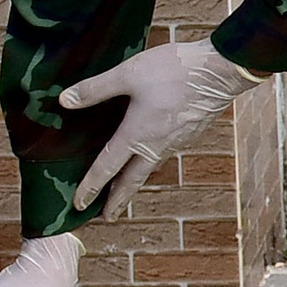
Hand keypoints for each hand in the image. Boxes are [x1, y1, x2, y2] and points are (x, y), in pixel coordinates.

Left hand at [58, 39, 262, 212]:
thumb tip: (64, 100)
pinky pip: (165, 154)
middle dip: (117, 200)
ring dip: (134, 183)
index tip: (78, 205)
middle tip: (107, 216)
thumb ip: (96, 88)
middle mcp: (156, 145)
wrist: (223, 70)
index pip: (107, 168)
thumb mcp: (129, 74)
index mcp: (137, 135)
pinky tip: (152, 154)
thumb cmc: (175, 70)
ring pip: (150, 168)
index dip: (90, 187)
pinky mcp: (190, 132)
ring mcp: (176, 141)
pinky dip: (152, 163)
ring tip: (125, 189)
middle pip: (133, 181)